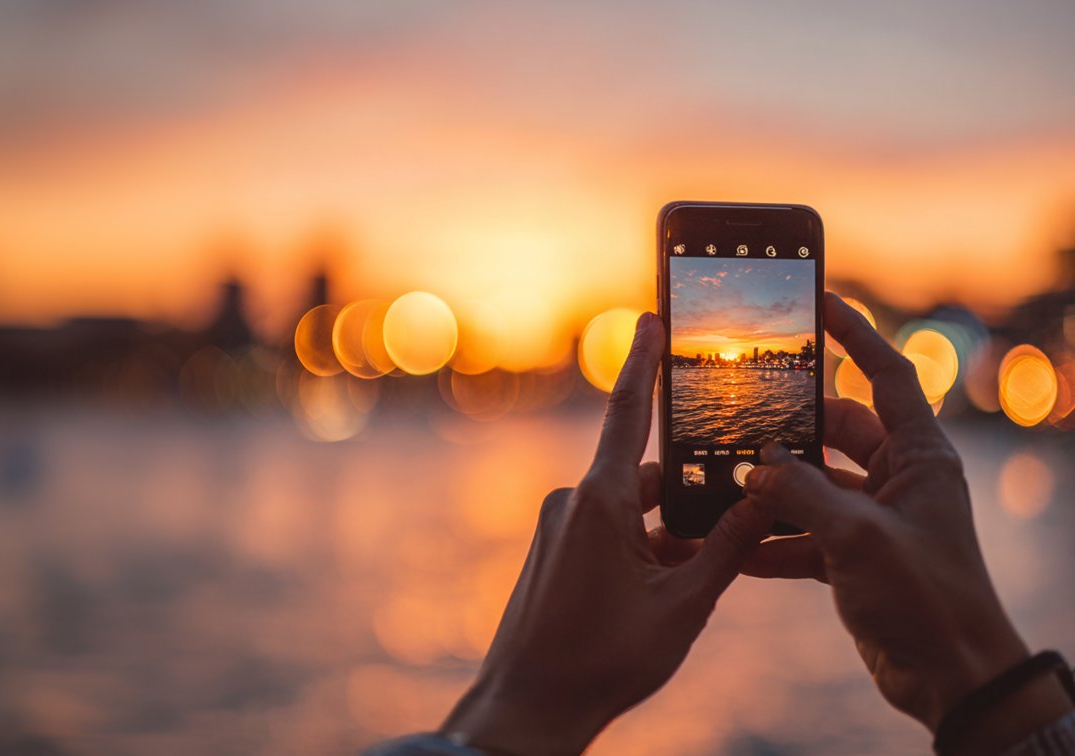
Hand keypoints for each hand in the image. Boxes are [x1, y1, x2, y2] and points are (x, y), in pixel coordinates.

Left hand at [440, 312, 771, 754]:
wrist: (530, 705)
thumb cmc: (603, 659)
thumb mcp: (683, 605)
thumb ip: (726, 548)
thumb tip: (763, 501)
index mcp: (600, 501)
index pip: (629, 413)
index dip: (643, 363)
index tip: (649, 317)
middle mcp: (573, 502)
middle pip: (647, 476)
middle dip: (691, 495)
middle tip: (738, 508)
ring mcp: (560, 528)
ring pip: (632, 511)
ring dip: (669, 533)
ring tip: (703, 574)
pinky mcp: (555, 553)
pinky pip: (609, 532)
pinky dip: (644, 549)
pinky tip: (669, 587)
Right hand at [741, 293, 1072, 749]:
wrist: (951, 677)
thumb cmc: (926, 597)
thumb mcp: (856, 537)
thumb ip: (799, 494)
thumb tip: (754, 469)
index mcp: (919, 457)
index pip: (886, 376)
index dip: (855, 336)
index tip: (820, 302)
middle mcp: (898, 480)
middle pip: (833, 432)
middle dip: (786, 432)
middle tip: (736, 423)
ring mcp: (873, 519)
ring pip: (809, 485)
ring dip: (770, 491)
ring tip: (721, 486)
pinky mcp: (852, 558)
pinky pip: (801, 534)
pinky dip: (768, 541)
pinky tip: (729, 548)